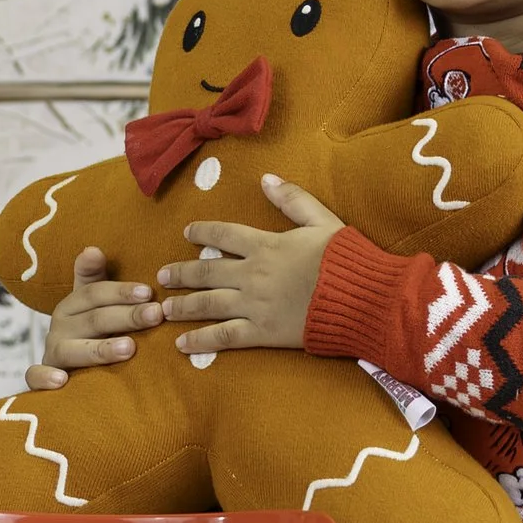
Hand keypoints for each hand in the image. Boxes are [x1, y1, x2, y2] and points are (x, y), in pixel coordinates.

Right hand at [25, 245, 161, 393]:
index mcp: (72, 305)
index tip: (149, 292)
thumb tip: (93, 249)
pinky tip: (62, 382)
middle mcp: (60, 327)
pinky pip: (35, 377)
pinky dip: (44, 378)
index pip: (95, 293)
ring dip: (99, 350)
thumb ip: (94, 277)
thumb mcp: (93, 302)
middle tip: (156, 315)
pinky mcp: (43, 378)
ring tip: (129, 348)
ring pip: (71, 350)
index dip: (121, 291)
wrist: (67, 368)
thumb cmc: (91, 331)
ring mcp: (52, 353)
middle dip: (126, 316)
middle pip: (93, 320)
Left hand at [158, 177, 342, 358]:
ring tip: (164, 308)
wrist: (361, 297)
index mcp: (266, 245)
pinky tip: (181, 343)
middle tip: (161, 276)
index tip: (187, 233)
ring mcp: (254, 305)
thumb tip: (266, 179)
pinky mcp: (262, 333)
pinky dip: (200, 340)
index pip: (224, 235)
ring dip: (183, 306)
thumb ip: (293, 199)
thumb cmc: (346, 258)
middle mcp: (252, 274)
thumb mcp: (322, 219)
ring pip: (208, 304)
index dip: (202, 232)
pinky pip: (224, 337)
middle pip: (207, 272)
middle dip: (181, 273)